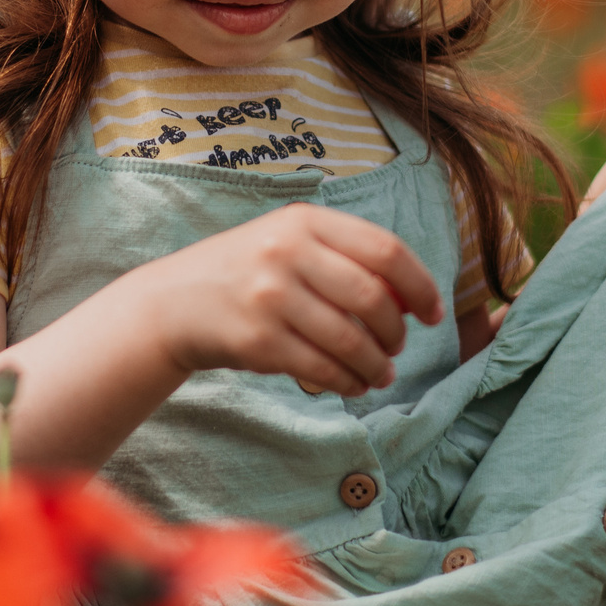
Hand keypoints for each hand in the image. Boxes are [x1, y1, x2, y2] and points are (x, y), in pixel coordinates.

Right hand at [136, 203, 443, 396]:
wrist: (173, 302)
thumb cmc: (247, 272)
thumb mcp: (288, 241)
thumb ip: (344, 256)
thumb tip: (410, 296)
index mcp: (304, 221)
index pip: (385, 250)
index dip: (419, 285)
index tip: (432, 312)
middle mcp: (287, 252)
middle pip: (373, 298)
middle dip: (397, 332)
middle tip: (399, 347)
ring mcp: (270, 297)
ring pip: (351, 340)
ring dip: (376, 364)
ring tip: (381, 373)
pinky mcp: (258, 340)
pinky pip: (322, 368)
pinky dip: (347, 382)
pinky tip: (353, 384)